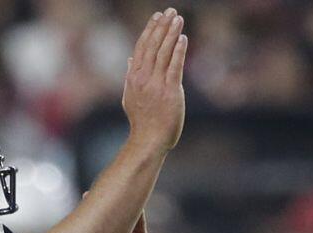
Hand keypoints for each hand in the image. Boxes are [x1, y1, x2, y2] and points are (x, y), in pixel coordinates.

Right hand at [122, 8, 186, 153]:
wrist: (149, 140)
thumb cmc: (142, 121)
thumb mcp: (130, 96)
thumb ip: (130, 76)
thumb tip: (130, 59)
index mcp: (133, 78)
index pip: (141, 47)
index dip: (149, 30)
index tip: (157, 16)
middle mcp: (143, 78)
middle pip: (153, 46)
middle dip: (162, 26)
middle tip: (170, 11)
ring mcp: (156, 84)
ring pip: (163, 52)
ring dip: (171, 33)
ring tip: (178, 18)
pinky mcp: (170, 91)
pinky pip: (174, 67)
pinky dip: (178, 51)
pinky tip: (182, 38)